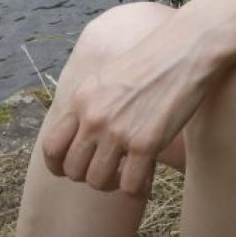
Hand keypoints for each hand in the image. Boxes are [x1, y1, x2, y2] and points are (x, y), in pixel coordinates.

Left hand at [40, 27, 211, 196]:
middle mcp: (94, 117)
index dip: (58, 166)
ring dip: (112, 184)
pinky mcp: (145, 143)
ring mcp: (118, 131)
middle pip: (73, 170)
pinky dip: (136, 186)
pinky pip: (129, 185)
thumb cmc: (151, 62)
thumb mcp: (106, 77)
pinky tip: (146, 173)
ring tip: (126, 173)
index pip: (50, 147)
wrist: (185, 50)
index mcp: (81, 99)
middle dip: (88, 176)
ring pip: (97, 182)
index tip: (73, 169)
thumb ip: (89, 104)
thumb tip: (80, 133)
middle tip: (108, 170)